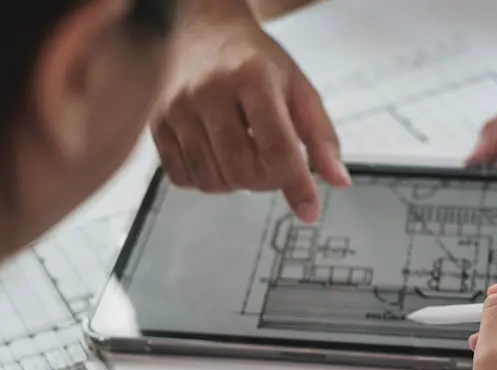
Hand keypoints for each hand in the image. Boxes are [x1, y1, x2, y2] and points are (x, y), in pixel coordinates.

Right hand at [150, 6, 349, 222]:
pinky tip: (219, 158)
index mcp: (251, 78)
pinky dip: (207, 181)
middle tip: (273, 165)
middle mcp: (209, 91)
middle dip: (265, 181)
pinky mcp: (158, 124)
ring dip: (237, 183)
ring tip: (246, 156)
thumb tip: (338, 181)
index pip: (277, 147)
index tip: (310, 211)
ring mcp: (177, 108)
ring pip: (212, 181)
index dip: (296, 185)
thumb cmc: (256, 62)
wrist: (204, 31)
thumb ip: (321, 136)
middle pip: (242, 170)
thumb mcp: (298, 88)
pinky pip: (183, 178)